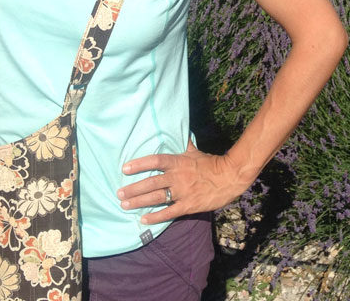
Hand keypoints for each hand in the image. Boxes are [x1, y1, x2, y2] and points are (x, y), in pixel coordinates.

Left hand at [118, 140, 252, 225]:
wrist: (229, 177)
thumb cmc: (211, 163)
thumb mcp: (195, 151)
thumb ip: (183, 144)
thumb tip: (178, 130)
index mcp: (179, 162)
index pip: (155, 161)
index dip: (139, 164)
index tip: (125, 169)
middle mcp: (178, 177)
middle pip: (151, 182)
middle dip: (133, 189)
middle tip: (119, 193)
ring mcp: (183, 192)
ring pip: (157, 197)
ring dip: (139, 202)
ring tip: (125, 205)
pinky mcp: (188, 205)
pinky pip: (169, 212)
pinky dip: (156, 217)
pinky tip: (144, 219)